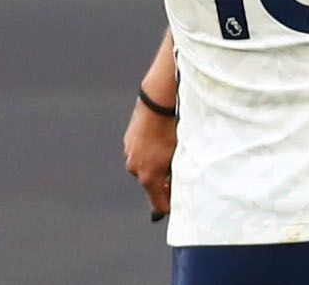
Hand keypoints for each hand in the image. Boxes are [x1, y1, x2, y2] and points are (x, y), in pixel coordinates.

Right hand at [124, 95, 176, 219]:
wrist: (157, 102)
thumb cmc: (173, 129)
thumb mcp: (180, 155)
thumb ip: (178, 175)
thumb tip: (178, 186)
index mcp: (148, 177)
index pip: (158, 203)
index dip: (169, 206)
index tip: (178, 205)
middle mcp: (135, 169)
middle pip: (150, 184)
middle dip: (163, 182)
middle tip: (177, 174)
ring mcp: (129, 154)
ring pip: (144, 167)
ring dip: (155, 165)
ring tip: (169, 152)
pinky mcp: (128, 141)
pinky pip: (139, 153)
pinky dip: (149, 152)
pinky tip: (160, 140)